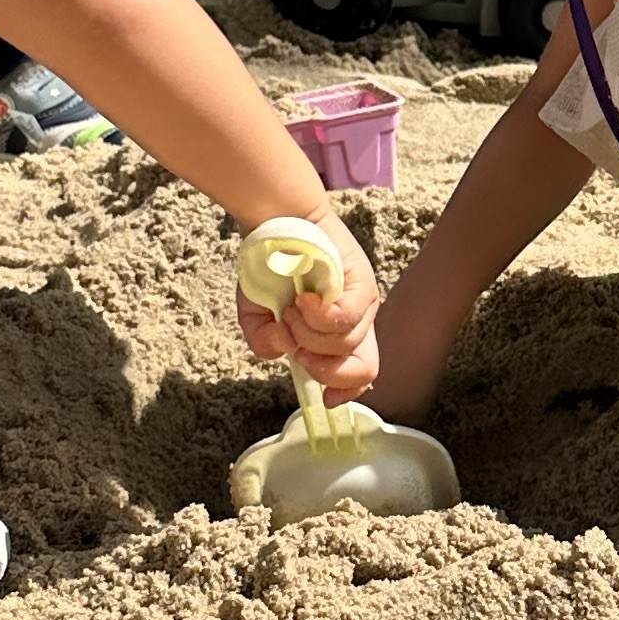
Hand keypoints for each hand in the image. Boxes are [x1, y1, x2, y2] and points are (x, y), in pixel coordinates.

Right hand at [237, 213, 380, 400]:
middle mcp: (356, 323)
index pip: (358, 376)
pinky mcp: (362, 284)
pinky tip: (304, 299)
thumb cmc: (270, 268)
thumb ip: (263, 341)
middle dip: (323, 368)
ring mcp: (362, 303)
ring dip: (308, 333)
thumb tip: (283, 348)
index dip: (345, 393)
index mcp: (337, 336)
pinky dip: (318, 315)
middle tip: (296, 344)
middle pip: (362, 370)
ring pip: (343, 344)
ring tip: (293, 307)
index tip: (324, 398)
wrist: (276, 222)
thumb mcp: (256, 314)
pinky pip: (344, 318)